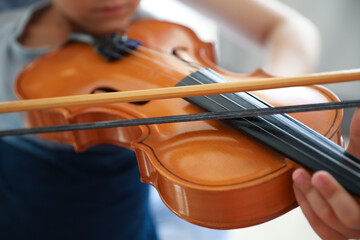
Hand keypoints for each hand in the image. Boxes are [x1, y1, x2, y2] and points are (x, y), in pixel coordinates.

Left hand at [292, 108, 359, 239]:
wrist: (356, 184)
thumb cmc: (359, 169)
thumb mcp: (359, 156)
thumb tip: (358, 111)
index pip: (357, 206)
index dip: (335, 194)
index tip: (319, 174)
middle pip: (347, 218)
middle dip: (325, 195)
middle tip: (306, 174)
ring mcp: (352, 230)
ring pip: (330, 224)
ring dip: (310, 199)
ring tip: (297, 175)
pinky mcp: (337, 232)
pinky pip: (321, 228)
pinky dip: (307, 207)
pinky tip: (298, 188)